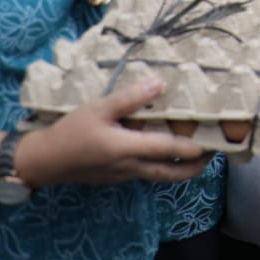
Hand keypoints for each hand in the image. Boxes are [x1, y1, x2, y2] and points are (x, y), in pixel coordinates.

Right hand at [5, 79, 208, 188]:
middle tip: (213, 153)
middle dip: (196, 166)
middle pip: (172, 173)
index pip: (171, 150)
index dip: (195, 146)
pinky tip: (163, 151)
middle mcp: (131, 166)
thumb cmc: (71, 132)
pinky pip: (146, 173)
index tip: (215, 140)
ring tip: (196, 154)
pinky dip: (162, 165)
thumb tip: (160, 83)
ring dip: (180, 168)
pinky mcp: (117, 175)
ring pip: (160, 175)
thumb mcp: (99, 108)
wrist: (44, 161)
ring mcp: (124, 174)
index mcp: (128, 149)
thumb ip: (130, 97)